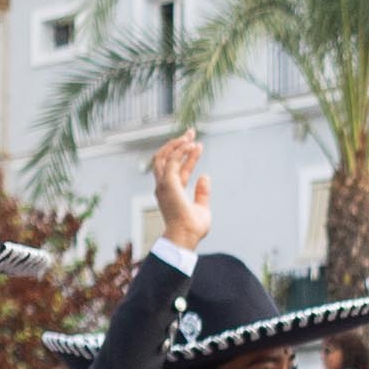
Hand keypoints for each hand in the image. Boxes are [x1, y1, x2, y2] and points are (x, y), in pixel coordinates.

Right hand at [150, 131, 210, 251]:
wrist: (186, 235)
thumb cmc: (193, 228)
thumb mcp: (201, 208)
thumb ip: (202, 193)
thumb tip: (205, 177)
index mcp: (171, 193)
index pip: (178, 170)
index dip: (188, 157)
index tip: (198, 146)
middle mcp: (164, 187)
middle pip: (166, 160)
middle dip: (176, 145)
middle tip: (190, 133)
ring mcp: (163, 185)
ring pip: (164, 157)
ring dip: (177, 144)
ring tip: (190, 134)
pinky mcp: (167, 182)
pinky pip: (171, 160)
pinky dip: (180, 150)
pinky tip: (190, 144)